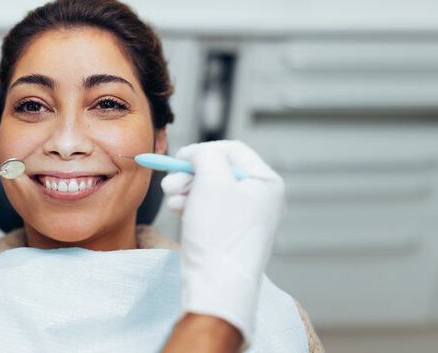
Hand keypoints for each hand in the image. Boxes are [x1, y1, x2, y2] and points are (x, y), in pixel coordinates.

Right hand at [160, 140, 285, 340]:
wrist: (218, 286)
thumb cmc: (220, 236)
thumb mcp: (211, 181)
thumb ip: (205, 155)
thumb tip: (199, 153)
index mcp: (267, 183)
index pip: (234, 150)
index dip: (204, 150)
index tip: (180, 158)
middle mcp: (263, 200)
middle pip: (223, 171)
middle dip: (193, 174)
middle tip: (170, 181)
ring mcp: (249, 220)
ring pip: (215, 192)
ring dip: (189, 190)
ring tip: (171, 199)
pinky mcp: (234, 236)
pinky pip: (213, 211)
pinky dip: (194, 207)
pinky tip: (179, 211)